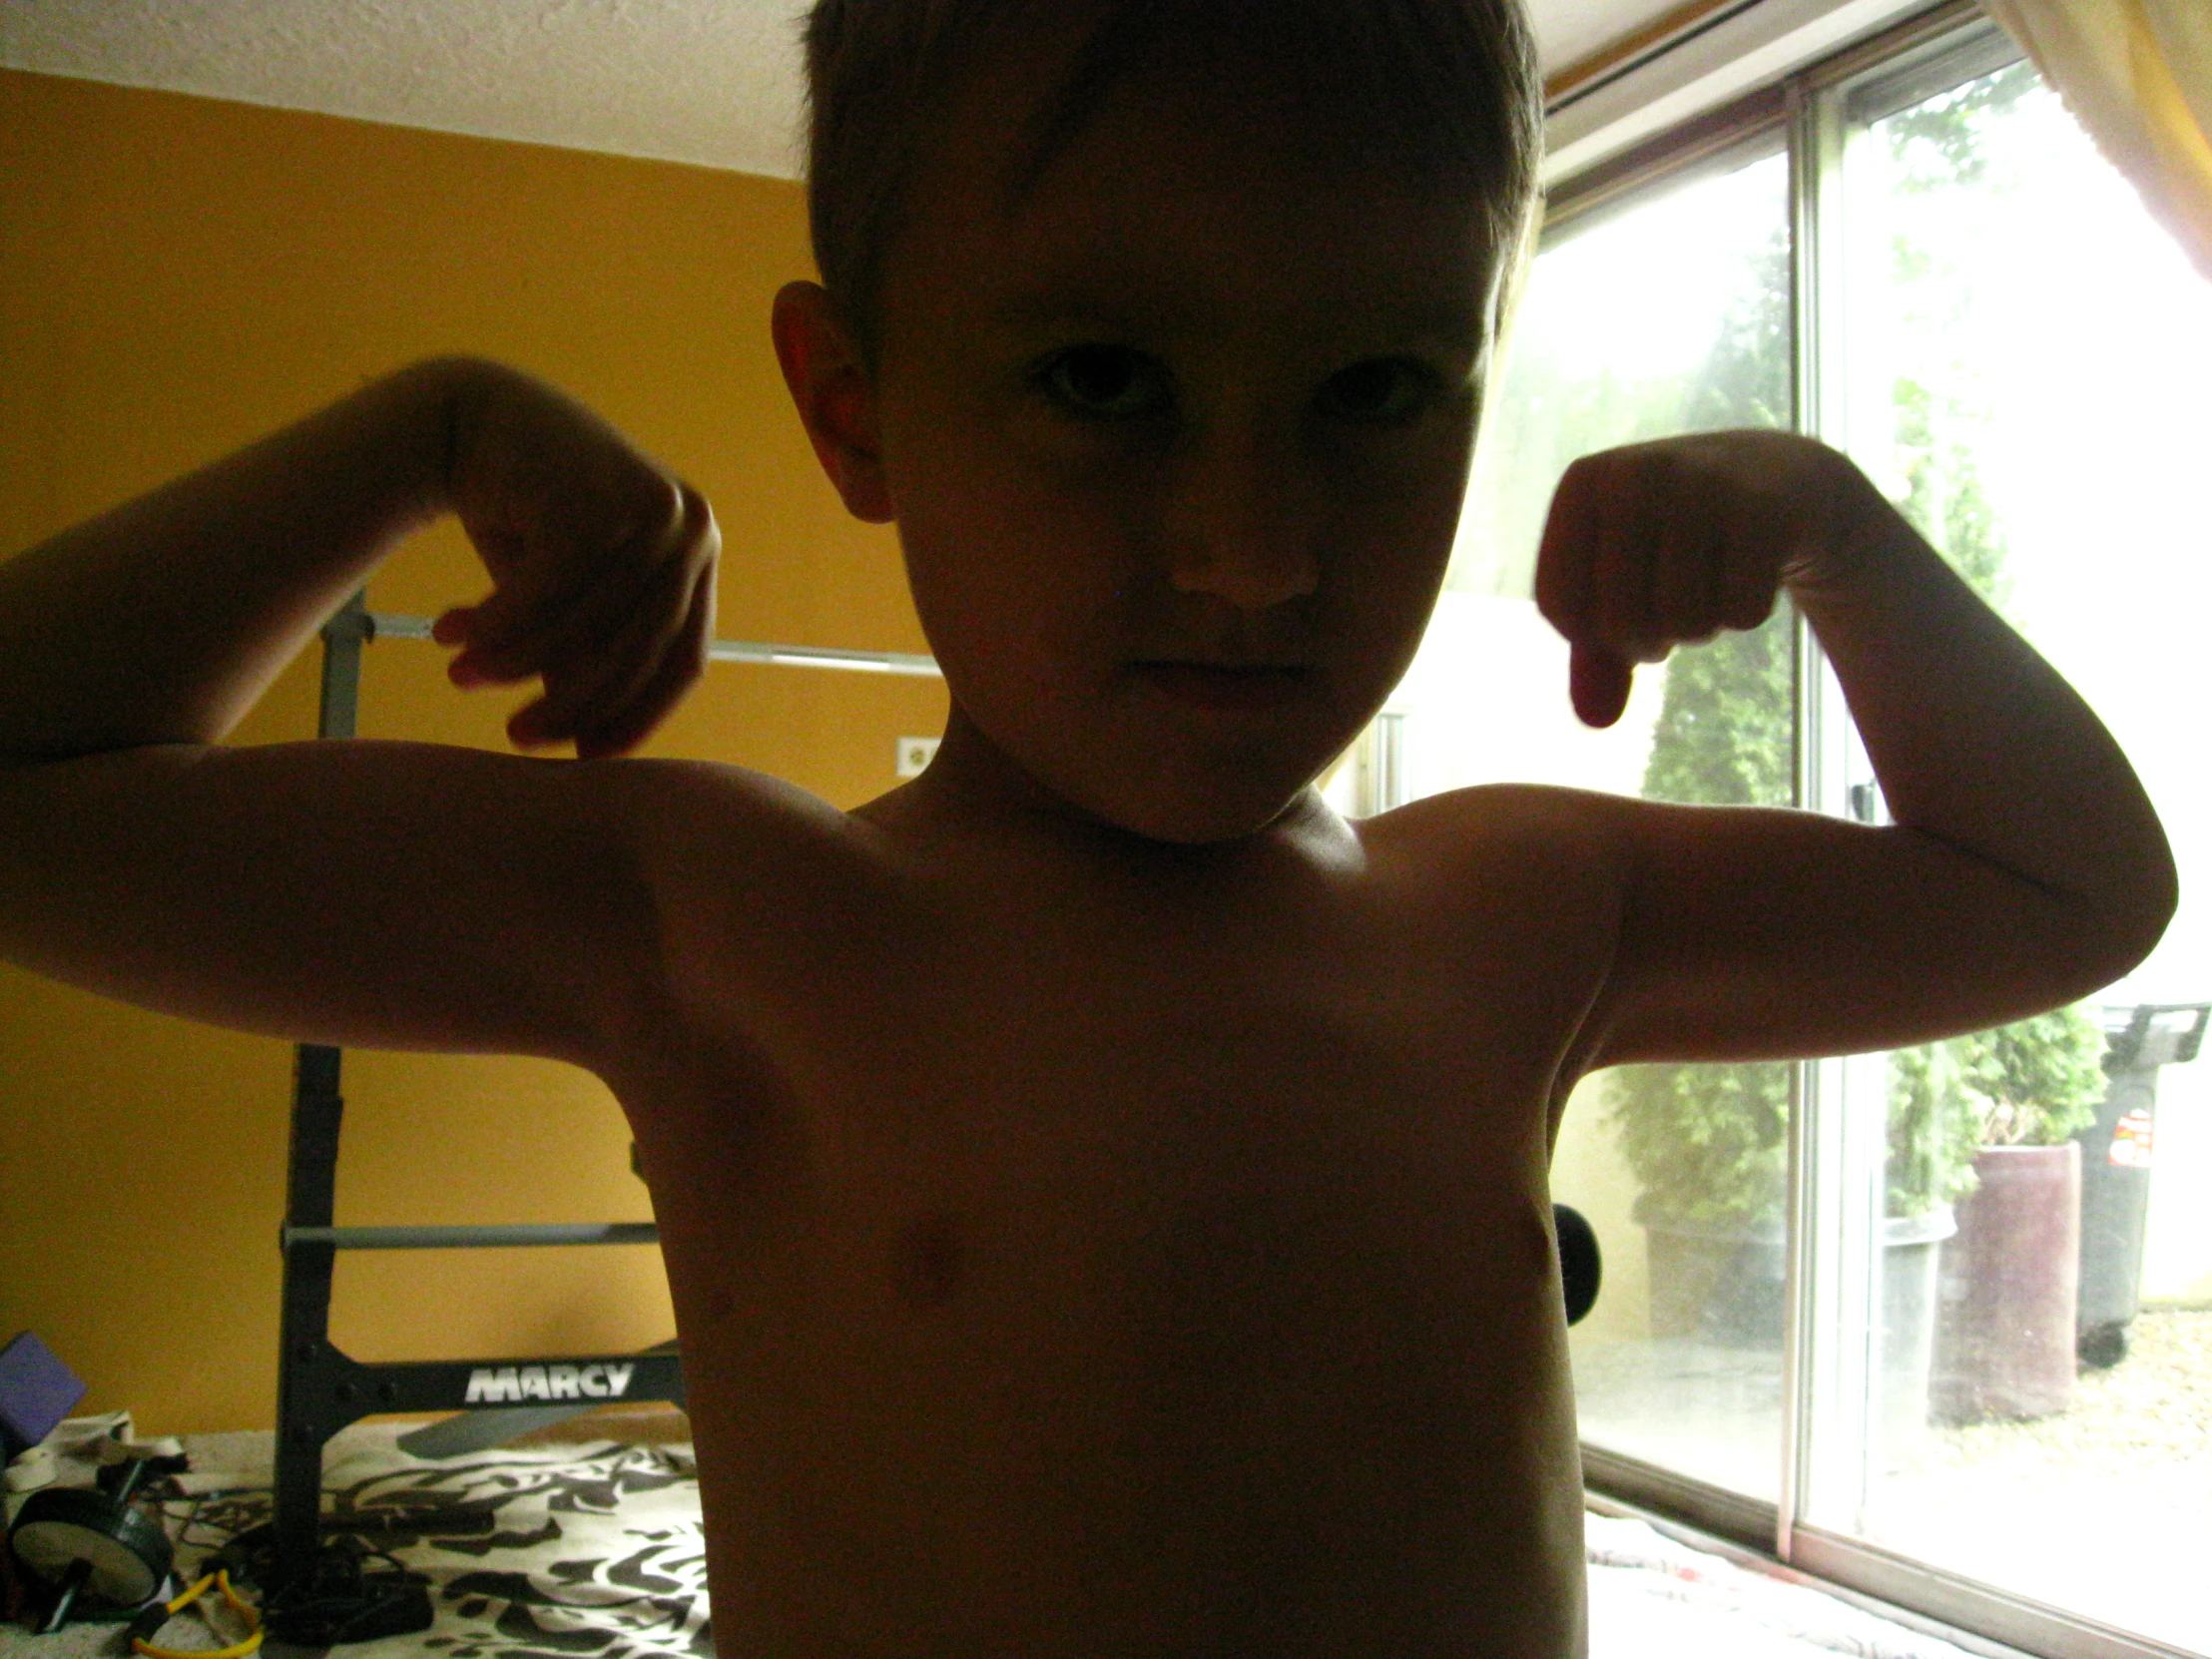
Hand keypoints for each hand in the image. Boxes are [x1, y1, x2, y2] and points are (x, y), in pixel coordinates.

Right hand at [429, 363, 719, 758]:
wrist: (471, 416)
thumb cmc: (527, 516)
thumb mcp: (569, 598)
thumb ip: (587, 659)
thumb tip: (594, 750)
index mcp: (698, 556)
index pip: (683, 660)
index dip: (638, 716)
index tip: (586, 758)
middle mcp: (690, 530)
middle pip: (636, 651)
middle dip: (570, 705)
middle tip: (513, 741)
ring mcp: (650, 510)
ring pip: (582, 624)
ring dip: (514, 661)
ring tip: (461, 677)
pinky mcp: (594, 500)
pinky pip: (543, 591)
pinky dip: (495, 622)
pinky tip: (449, 634)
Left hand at [1534, 430, 1870, 727]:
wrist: (1781, 478)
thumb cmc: (1678, 541)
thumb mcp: (1623, 584)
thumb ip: (1597, 656)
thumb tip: (1595, 720)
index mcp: (1585, 483)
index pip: (1559, 604)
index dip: (1590, 638)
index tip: (1618, 621)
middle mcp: (1636, 475)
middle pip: (1618, 620)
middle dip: (1646, 644)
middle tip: (1668, 618)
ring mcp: (1702, 485)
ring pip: (1682, 621)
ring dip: (1698, 629)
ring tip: (1706, 588)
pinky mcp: (1764, 510)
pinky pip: (1740, 613)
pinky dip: (1744, 615)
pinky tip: (1750, 573)